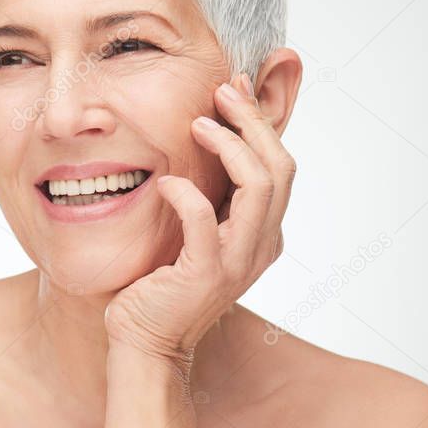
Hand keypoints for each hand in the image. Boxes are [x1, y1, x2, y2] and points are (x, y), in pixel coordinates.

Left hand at [104, 73, 296, 365]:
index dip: (261, 122)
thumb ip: (209, 195)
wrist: (146, 341)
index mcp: (262, 232)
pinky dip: (185, 193)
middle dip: (253, 122)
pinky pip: (203, 220)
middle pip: (280, 168)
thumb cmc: (163, 282)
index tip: (237, 86)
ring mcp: (237, 261)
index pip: (279, 166)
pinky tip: (165, 183)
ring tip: (198, 124)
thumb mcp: (196, 231)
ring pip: (259, 186)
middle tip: (222, 92)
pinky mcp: (206, 274)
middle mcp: (260, 245)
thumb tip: (205, 138)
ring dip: (230, 146)